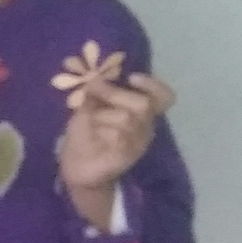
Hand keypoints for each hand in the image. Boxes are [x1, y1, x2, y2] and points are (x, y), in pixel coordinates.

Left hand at [59, 73, 174, 228]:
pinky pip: (117, 138)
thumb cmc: (87, 132)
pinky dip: (98, 132)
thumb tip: (99, 76)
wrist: (78, 165)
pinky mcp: (127, 156)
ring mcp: (137, 143)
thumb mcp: (90, 108)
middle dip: (115, 95)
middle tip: (95, 95)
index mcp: (140, 113)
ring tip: (90, 124)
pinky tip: (91, 137)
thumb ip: (99, 93)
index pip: (163, 97)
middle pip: (143, 104)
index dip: (153, 86)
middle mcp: (145, 127)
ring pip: (126, 120)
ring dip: (101, 117)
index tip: (132, 77)